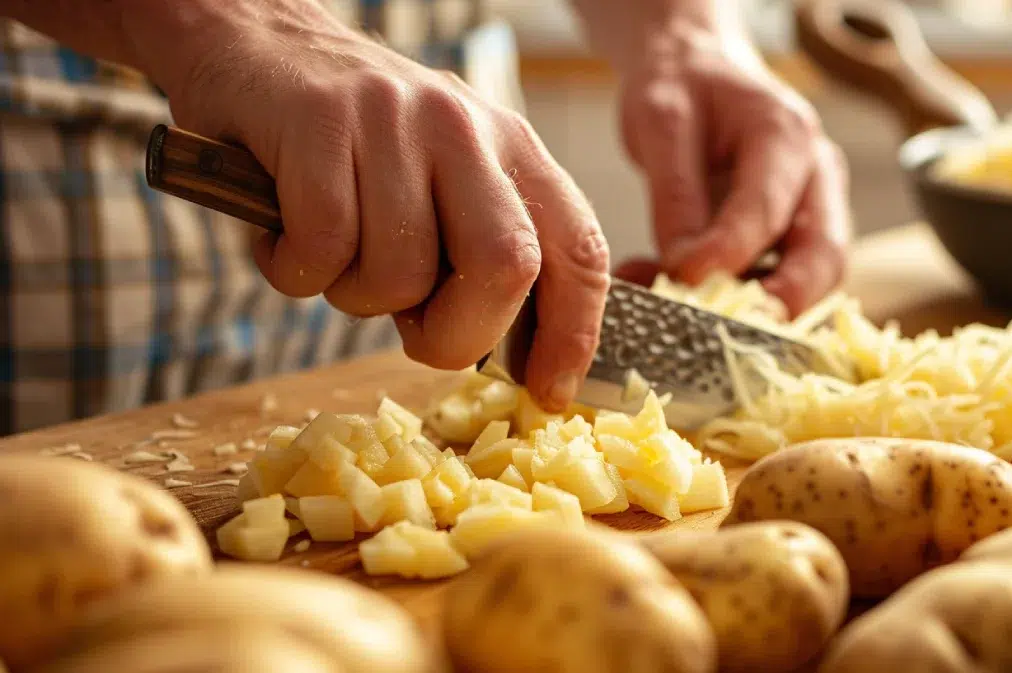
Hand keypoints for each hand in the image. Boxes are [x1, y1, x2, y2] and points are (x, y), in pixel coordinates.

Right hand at [132, 0, 607, 410]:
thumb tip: (514, 356)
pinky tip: (284, 237)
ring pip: (399, 271)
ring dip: (356, 298)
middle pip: (506, 266)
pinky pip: (323, 248)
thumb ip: (480, 252)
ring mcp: (393, 120)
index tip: (549, 390)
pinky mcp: (318, 121)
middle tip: (415, 334)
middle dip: (458, 335)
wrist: (260, 46)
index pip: (578, 249)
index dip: (574, 333)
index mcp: (513, 149)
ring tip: (333, 253)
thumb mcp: (443, 183)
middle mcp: (465, 129)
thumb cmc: (355, 146)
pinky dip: (295, 272)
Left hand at [613, 19, 851, 316]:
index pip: (771, 207)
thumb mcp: (662, 123)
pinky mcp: (789, 237)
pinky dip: (732, 300)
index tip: (685, 279)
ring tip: (677, 315)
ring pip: (807, 280)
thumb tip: (685, 272)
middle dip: (782, 303)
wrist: (695, 69)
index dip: (732, 252)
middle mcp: (815, 176)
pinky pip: (775, 280)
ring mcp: (811, 209)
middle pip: (824, 255)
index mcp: (787, 135)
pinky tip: (666, 295)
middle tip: (727, 333)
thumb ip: (676, 196)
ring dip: (753, 310)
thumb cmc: (683, 87)